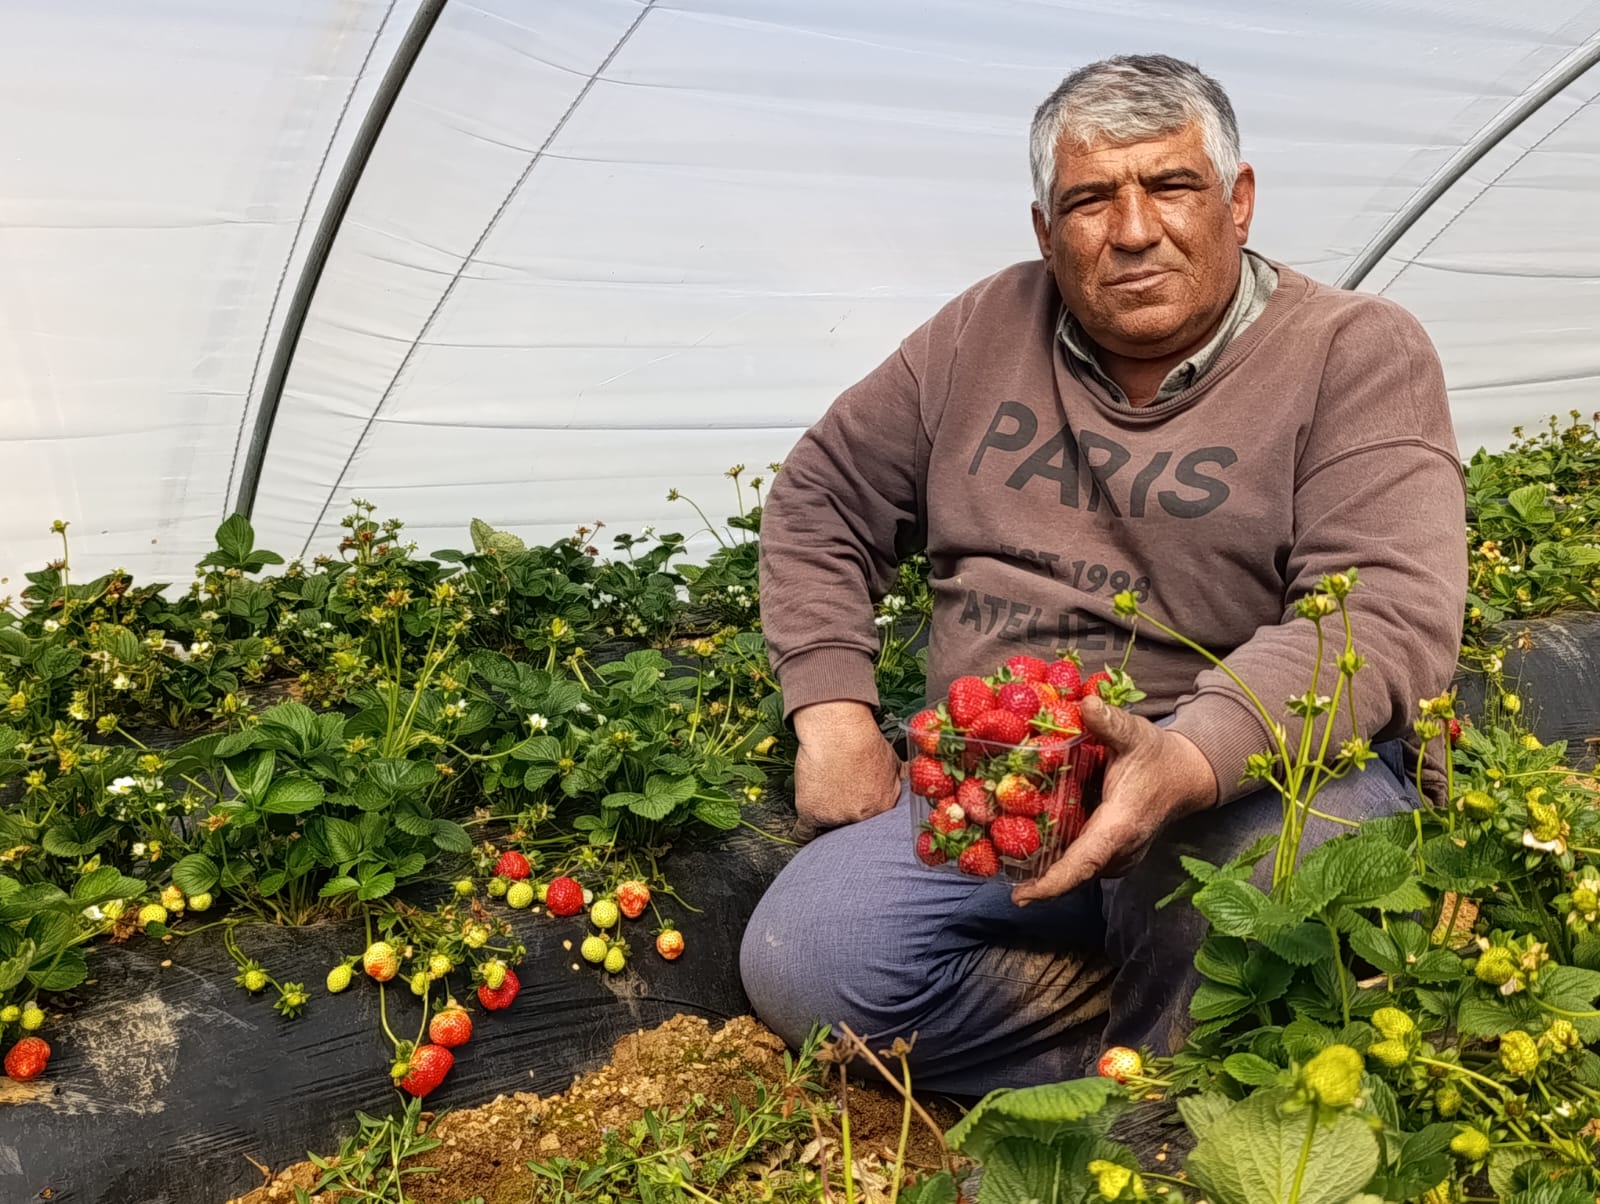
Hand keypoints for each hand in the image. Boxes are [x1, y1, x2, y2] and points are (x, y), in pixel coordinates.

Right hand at [790, 700, 903, 836]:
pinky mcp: (811, 812)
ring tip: (824, 797)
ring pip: (830, 829)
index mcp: (883, 805)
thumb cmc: (863, 739)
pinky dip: (804, 833)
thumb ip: (900, 778)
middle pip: (853, 828)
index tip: (858, 810)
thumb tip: (910, 783)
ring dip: (827, 818)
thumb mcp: (892, 759)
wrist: (837, 730)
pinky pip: (804, 833)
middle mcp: (861, 816)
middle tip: (840, 802)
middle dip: (847, 819)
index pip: (875, 824)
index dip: (865, 815)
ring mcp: (835, 816)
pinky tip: (806, 832)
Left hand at [1012, 695, 1216, 904]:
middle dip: (1035, 875)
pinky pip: (1082, 862)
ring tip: (1002, 854)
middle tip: (992, 863)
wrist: (1186, 776)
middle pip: (1072, 873)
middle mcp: (1119, 851)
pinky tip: (1030, 840)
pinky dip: (1059, 856)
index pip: (1083, 863)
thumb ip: (1110, 722)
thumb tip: (1087, 705)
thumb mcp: (1136, 733)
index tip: (1022, 898)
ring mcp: (1118, 858)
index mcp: (1120, 826)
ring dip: (1045, 865)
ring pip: (1076, 869)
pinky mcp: (1114, 856)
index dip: (1052, 883)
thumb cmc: (1158, 756)